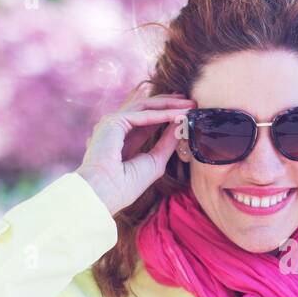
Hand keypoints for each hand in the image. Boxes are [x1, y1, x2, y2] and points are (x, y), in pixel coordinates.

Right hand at [77, 82, 194, 213]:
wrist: (106, 193)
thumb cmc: (126, 185)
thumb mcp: (155, 160)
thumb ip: (167, 142)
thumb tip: (180, 125)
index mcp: (122, 138)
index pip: (147, 120)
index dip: (167, 114)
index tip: (187, 111)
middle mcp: (116, 127)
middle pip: (146, 109)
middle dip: (170, 104)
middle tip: (191, 103)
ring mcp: (112, 122)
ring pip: (145, 106)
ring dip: (169, 105)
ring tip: (189, 106)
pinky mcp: (113, 121)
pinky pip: (143, 114)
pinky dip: (163, 114)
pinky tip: (179, 115)